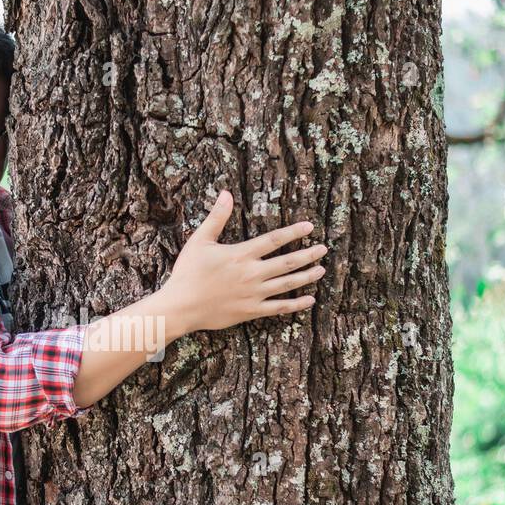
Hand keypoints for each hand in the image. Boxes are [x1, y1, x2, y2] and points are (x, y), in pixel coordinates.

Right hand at [160, 189, 327, 333]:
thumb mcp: (199, 241)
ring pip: (287, 284)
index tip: (310, 227)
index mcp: (241, 255)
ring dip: (306, 276)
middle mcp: (252, 274)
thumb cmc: (187, 273)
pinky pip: (279, 308)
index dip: (293, 232)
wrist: (181, 306)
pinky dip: (296, 304)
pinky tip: (310, 300)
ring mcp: (254, 294)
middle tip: (323, 249)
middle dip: (308, 254)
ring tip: (321, 270)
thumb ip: (216, 217)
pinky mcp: (251, 311)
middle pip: (287, 262)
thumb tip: (226, 194)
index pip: (274, 240)